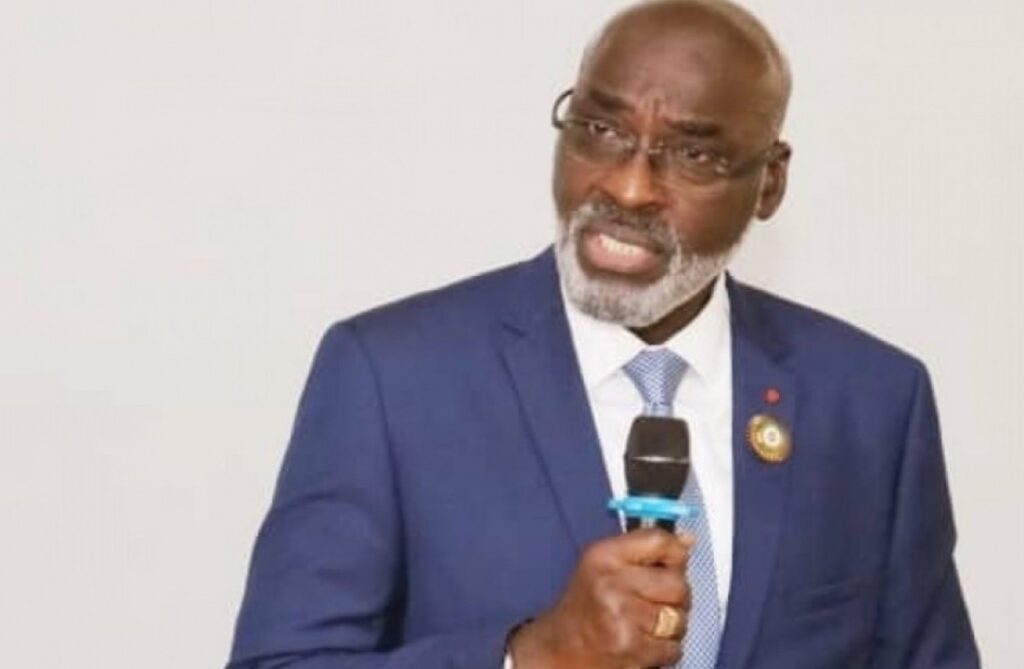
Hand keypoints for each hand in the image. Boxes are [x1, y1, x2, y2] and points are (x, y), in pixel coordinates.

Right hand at [509, 529, 693, 668]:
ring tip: (645, 625)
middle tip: (653, 602)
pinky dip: (664, 649)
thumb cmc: (588, 603)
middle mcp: (611, 582)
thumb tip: (687, 540)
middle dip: (674, 597)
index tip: (670, 564)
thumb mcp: (605, 564)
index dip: (675, 553)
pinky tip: (643, 643)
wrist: (560, 648)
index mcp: (604, 555)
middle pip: (678, 583)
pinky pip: (673, 647)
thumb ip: (646, 550)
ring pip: (679, 618)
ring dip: (670, 626)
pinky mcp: (630, 647)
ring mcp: (621, 616)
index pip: (660, 541)